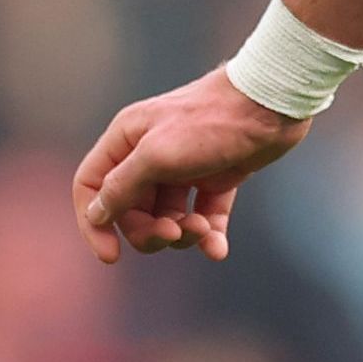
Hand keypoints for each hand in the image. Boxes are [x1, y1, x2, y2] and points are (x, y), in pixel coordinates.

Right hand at [72, 71, 309, 261]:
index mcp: (126, 140)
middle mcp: (149, 154)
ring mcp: (183, 168)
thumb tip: (96, 214)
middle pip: (131, 211)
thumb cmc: (210, 122)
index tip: (111, 255)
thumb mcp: (157, 155)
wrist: (271, 106)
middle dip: (149, 232)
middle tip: (174, 235)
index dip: (94, 223)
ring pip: (168, 218)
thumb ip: (122, 185)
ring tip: (203, 229)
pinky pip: (204, 217)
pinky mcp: (216, 179)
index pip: (91, 186)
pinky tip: (217, 249)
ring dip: (183, 234)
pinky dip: (209, 235)